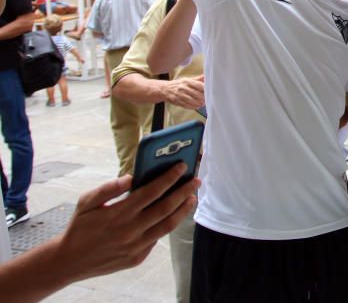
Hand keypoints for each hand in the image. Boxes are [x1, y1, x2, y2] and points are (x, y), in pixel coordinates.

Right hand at [55, 163, 197, 280]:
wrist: (69, 261)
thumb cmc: (79, 227)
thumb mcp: (86, 202)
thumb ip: (108, 188)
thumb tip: (130, 177)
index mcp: (119, 213)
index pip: (152, 191)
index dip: (169, 178)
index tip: (181, 167)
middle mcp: (130, 230)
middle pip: (165, 207)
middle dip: (184, 191)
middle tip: (196, 180)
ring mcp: (135, 246)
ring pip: (167, 226)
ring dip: (183, 210)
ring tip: (192, 198)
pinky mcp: (137, 257)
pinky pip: (157, 239)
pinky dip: (167, 225)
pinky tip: (174, 215)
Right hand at [164, 75, 204, 109]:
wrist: (164, 89)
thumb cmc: (178, 84)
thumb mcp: (187, 79)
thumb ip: (198, 79)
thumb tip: (207, 76)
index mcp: (187, 81)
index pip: (199, 85)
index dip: (205, 89)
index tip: (209, 92)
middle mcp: (183, 88)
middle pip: (196, 94)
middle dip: (203, 98)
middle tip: (207, 100)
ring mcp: (179, 95)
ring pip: (192, 101)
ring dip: (199, 103)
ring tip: (203, 104)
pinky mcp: (177, 101)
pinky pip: (187, 105)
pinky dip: (193, 107)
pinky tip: (197, 106)